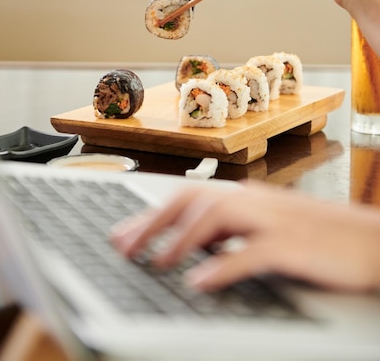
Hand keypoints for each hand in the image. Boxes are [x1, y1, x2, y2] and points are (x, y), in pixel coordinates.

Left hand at [112, 180, 379, 291]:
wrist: (370, 240)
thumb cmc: (319, 238)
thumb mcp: (267, 229)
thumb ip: (232, 233)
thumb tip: (192, 246)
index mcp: (246, 197)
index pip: (188, 198)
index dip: (152, 215)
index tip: (124, 235)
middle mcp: (254, 201)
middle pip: (193, 200)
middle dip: (154, 222)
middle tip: (124, 247)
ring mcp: (274, 220)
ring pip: (217, 216)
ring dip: (182, 238)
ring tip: (156, 261)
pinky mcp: (294, 245)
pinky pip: (252, 252)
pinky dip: (224, 265)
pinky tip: (202, 282)